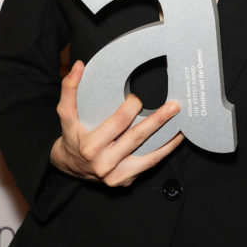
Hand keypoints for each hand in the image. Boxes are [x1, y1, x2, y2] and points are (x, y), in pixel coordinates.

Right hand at [50, 60, 183, 186]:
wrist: (69, 166)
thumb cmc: (71, 136)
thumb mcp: (66, 114)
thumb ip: (69, 89)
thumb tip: (79, 65)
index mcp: (90, 146)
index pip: (118, 124)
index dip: (131, 108)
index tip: (138, 98)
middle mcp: (103, 164)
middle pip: (136, 138)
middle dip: (157, 120)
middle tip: (173, 106)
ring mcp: (115, 176)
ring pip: (148, 156)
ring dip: (167, 139)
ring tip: (180, 123)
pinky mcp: (124, 181)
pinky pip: (148, 165)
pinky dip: (163, 152)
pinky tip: (175, 139)